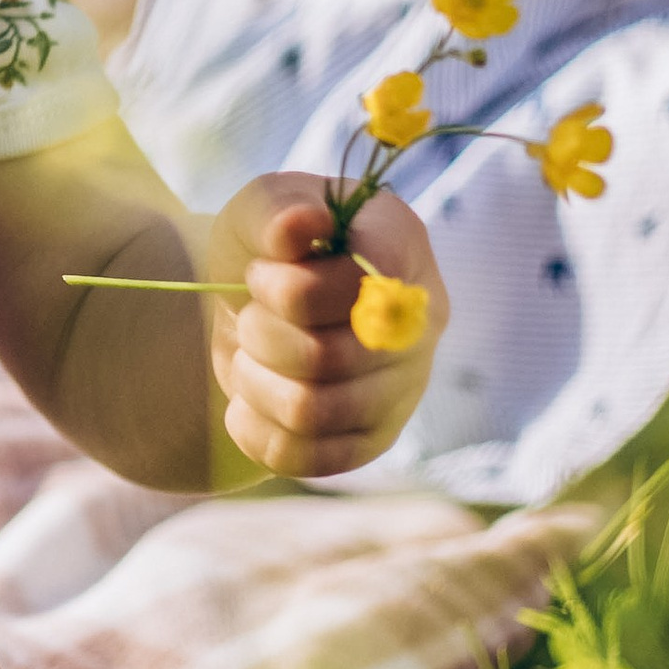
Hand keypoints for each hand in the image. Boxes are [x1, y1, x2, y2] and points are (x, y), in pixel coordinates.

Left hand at [205, 174, 444, 479]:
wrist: (252, 307)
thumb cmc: (267, 250)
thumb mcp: (258, 209)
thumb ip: (278, 210)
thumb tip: (304, 225)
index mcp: (403, 245)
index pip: (369, 287)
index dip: (295, 289)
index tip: (262, 273)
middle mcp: (420, 320)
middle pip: (329, 356)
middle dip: (261, 333)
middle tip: (250, 315)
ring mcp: (405, 387)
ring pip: (314, 412)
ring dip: (254, 381)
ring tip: (249, 355)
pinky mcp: (374, 438)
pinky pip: (308, 458)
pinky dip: (256, 429)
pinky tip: (248, 400)